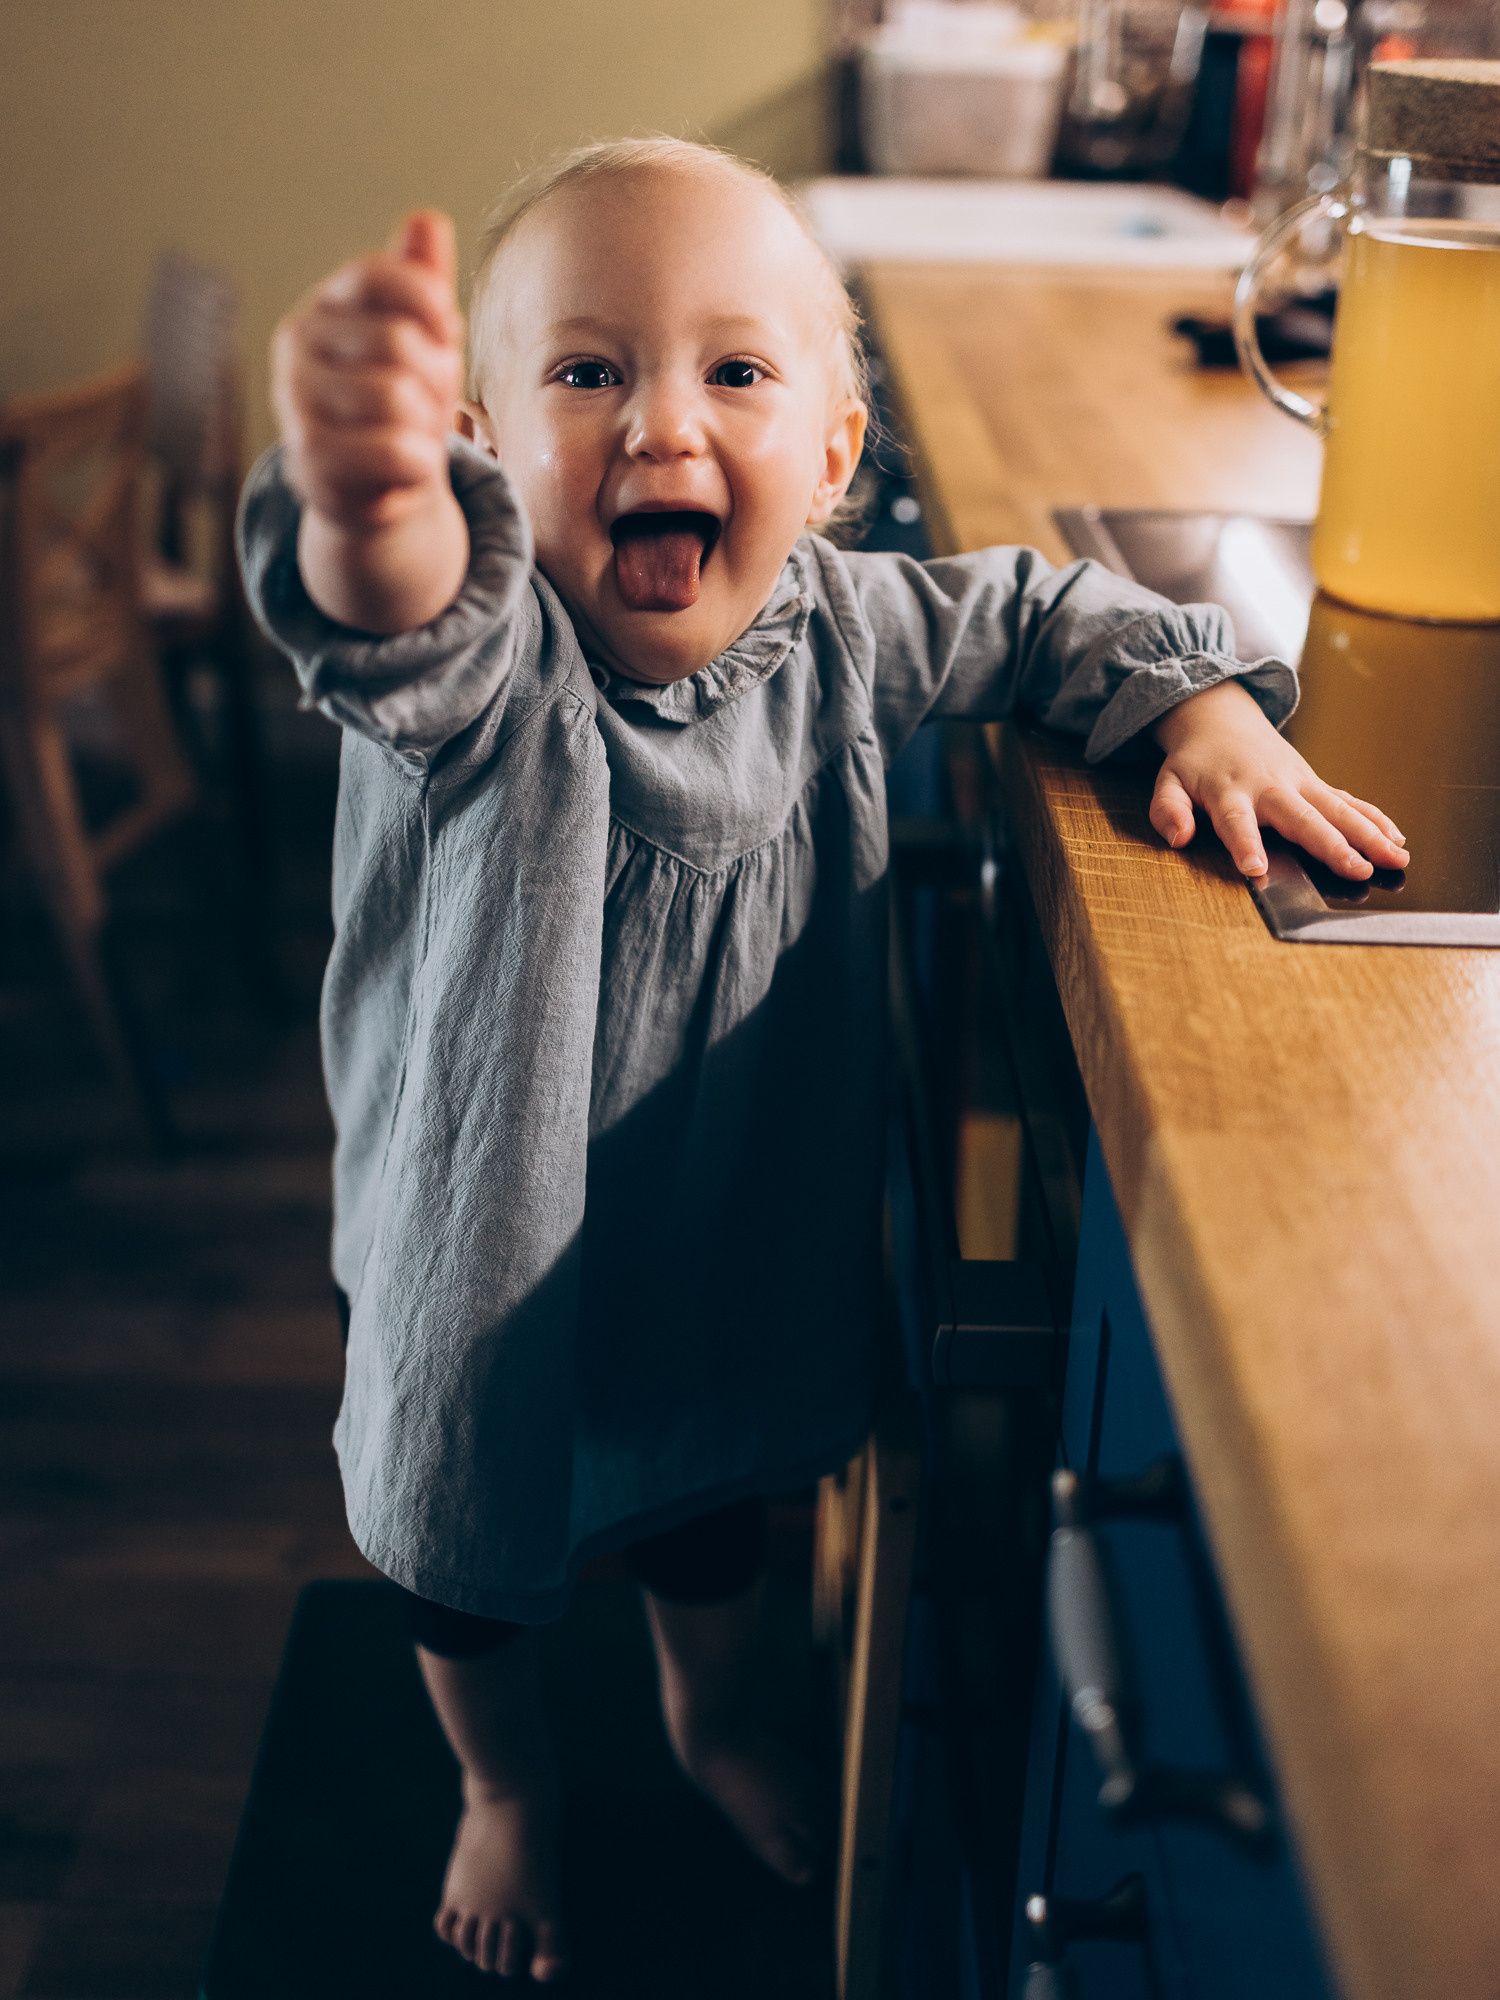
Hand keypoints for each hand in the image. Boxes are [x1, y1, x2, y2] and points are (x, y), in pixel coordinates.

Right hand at [272, 211, 469, 631]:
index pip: (378, 275)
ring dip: (428, 425)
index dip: (428, 302)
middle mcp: (297, 346)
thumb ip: (422, 284)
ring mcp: (295, 403)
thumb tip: (427, 220)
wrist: (378, 489)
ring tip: (416, 436)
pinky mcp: (307, 461)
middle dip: (438, 378)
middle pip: (399, 341)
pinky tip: (405, 469)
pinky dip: (417, 465)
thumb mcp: (420, 338)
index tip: (446, 331)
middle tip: (432, 402)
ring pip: (396, 398)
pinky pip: (391, 452)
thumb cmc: (402, 404)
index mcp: (325, 306)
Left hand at [1150, 679, 1408, 880]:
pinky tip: (1396, 839)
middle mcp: (1270, 787)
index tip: (1256, 868)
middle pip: (1303, 819)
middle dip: (1332, 845)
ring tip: (1395, 858)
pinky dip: (1373, 818)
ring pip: (1337, 810)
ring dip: (1368, 834)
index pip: (1237, 821)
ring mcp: (1298, 783)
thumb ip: (1168, 810)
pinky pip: (1348, 801)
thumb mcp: (1168, 782)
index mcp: (1230, 791)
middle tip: (1358, 870)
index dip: (1246, 844)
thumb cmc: (1194, 762)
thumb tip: (1177, 837)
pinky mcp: (1314, 783)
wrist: (1220, 720)